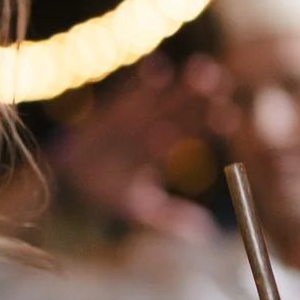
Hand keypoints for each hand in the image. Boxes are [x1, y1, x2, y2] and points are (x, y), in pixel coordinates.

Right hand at [47, 54, 229, 241]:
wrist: (69, 181)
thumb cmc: (107, 193)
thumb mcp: (139, 210)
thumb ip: (170, 218)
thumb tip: (206, 233)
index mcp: (168, 150)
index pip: (196, 133)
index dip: (213, 122)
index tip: (230, 115)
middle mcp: (156, 128)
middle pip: (184, 108)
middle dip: (201, 95)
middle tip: (220, 80)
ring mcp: (136, 114)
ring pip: (163, 95)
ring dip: (181, 83)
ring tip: (200, 68)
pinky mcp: (114, 105)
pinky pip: (130, 88)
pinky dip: (143, 78)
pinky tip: (158, 66)